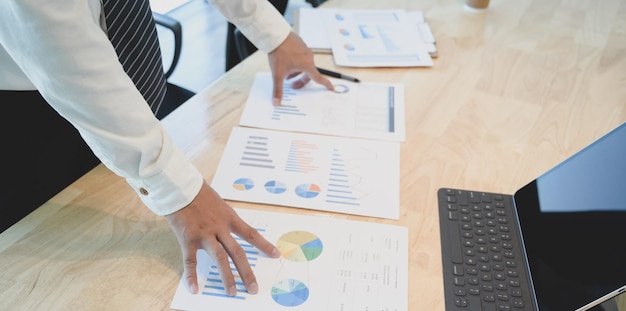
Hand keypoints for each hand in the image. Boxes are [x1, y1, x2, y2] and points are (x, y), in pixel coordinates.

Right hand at [164, 181, 280, 295]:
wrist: (180, 186)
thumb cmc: (198, 194)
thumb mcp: (218, 203)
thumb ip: (224, 219)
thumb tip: (227, 231)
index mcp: (229, 218)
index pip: (251, 234)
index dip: (264, 245)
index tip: (276, 255)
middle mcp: (219, 228)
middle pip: (237, 252)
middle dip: (247, 272)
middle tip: (253, 288)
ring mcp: (204, 234)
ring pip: (219, 259)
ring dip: (226, 277)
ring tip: (232, 292)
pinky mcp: (188, 239)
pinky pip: (190, 261)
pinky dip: (192, 276)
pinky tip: (194, 288)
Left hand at [267, 31, 333, 105]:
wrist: (275, 36)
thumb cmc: (279, 53)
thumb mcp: (278, 74)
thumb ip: (278, 89)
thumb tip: (276, 102)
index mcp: (307, 65)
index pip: (318, 78)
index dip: (325, 84)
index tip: (331, 87)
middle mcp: (309, 56)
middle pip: (309, 73)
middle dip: (300, 80)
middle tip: (291, 84)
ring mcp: (305, 49)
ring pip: (304, 65)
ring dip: (296, 71)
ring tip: (286, 72)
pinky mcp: (300, 44)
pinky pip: (301, 56)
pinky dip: (295, 62)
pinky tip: (286, 61)